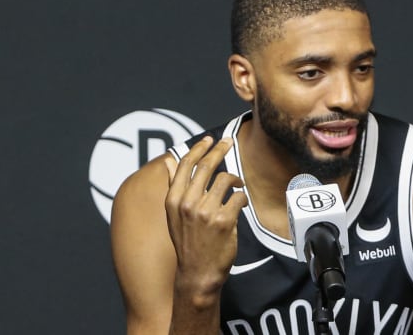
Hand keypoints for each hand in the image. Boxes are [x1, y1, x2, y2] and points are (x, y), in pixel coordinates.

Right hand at [163, 136, 247, 303]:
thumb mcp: (173, 215)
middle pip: (206, 165)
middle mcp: (187, 203)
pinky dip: (242, 197)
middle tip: (228, 141)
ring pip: (226, 179)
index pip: (186, 165)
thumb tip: (169, 162)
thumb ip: (174, 187)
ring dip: (235, 180)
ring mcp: (206, 212)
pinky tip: (240, 204)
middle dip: (220, 149)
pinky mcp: (224, 220)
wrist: (198, 272)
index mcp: (173, 200)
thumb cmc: (188, 242)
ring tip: (237, 186)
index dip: (199, 148)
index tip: (209, 140)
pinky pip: (239, 197)